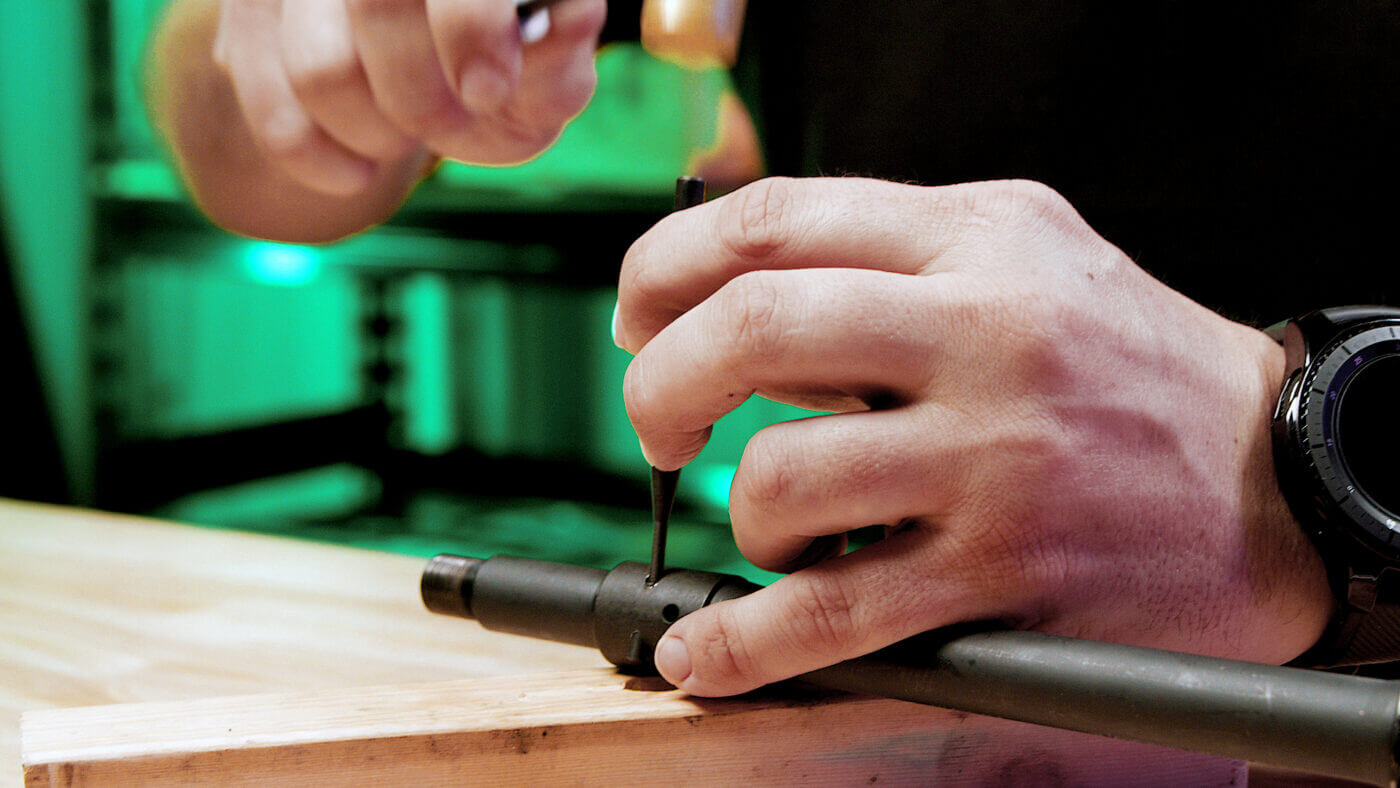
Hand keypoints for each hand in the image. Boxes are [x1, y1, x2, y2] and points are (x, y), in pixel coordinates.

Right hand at [212, 0, 604, 194]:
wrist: (418, 63)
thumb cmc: (498, 66)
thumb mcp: (546, 72)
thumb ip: (561, 61)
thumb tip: (563, 24)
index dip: (470, 31)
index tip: (488, 90)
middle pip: (376, 12)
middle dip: (425, 102)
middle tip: (451, 120)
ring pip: (322, 72)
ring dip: (377, 134)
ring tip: (406, 132)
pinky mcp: (245, 19)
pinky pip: (272, 113)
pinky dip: (323, 161)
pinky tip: (357, 170)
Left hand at [614, 177, 1333, 696]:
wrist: (1275, 481)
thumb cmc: (1130, 365)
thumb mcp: (1026, 252)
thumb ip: (889, 253)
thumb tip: (731, 295)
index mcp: (975, 241)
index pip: (772, 221)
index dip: (666, 266)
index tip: (638, 313)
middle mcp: (985, 335)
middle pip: (753, 330)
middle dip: (661, 384)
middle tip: (661, 426)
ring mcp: (994, 460)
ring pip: (782, 480)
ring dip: (742, 517)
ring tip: (776, 526)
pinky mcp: (1003, 574)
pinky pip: (833, 615)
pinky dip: (742, 643)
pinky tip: (709, 651)